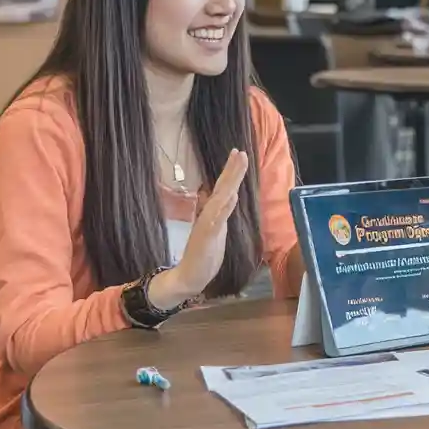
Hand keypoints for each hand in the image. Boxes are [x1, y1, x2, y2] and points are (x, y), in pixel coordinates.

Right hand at [149, 149, 248, 308]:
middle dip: (232, 170)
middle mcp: (210, 215)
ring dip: (229, 182)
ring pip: (220, 200)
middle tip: (239, 152)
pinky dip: (224, 208)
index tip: (239, 154)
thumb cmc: (202, 253)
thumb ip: (216, 213)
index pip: (223, 189)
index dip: (231, 172)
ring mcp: (208, 225)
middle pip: (223, 189)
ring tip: (236, 165)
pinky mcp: (207, 238)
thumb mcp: (213, 229)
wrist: (188, 277)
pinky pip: (216, 220)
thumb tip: (218, 196)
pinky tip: (230, 197)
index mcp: (214, 214)